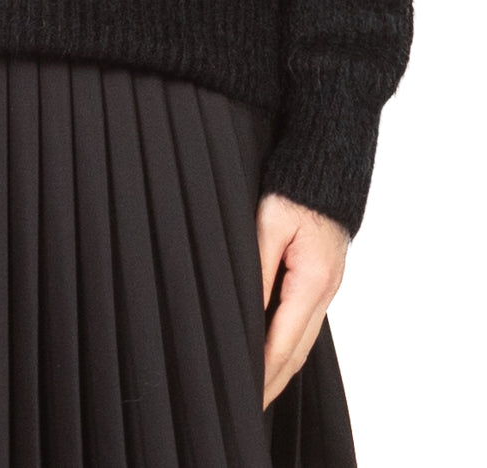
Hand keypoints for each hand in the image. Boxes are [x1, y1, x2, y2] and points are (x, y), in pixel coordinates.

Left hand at [256, 192, 349, 410]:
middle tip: (246, 407)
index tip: (244, 394)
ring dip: (281, 367)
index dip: (262, 372)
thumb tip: (244, 312)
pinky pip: (305, 322)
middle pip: (296, 350)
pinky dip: (289, 344)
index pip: (282, 341)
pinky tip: (273, 352)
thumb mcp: (267, 225)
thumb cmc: (293, 189)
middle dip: (272, 381)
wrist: (327, 165)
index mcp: (311, 281)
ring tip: (257, 390)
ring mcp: (328, 287)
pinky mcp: (323, 279)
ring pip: (303, 340)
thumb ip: (257, 269)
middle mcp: (324, 291)